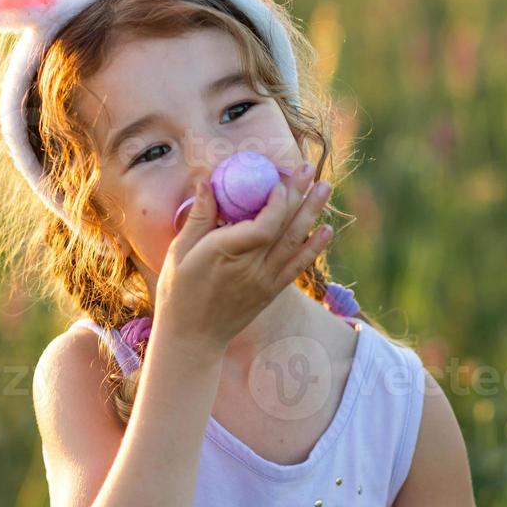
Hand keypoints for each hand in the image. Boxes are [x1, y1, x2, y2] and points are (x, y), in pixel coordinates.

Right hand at [151, 163, 332, 362]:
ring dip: (312, 213)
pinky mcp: (271, 291)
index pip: (263, 225)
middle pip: (283, 227)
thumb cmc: (179, 292)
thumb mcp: (179, 251)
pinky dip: (314, 248)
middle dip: (299, 195)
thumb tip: (206, 180)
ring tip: (325, 188)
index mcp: (226, 254)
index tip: (279, 178)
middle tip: (310, 169)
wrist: (193, 338)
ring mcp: (264, 281)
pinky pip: (297, 267)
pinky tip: (327, 230)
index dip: (277, 202)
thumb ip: (199, 217)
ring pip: (295, 243)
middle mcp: (251, 267)